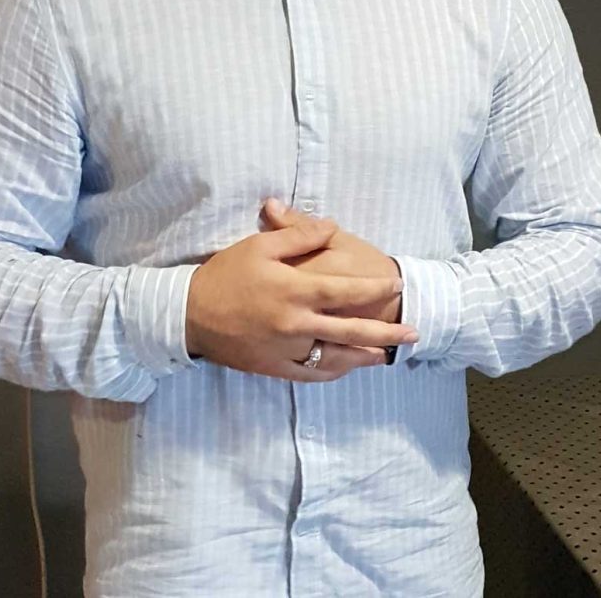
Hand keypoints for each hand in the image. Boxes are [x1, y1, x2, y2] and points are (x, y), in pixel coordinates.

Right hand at [186, 213, 418, 381]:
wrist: (187, 315)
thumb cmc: (224, 275)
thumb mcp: (258, 246)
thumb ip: (299, 235)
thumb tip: (331, 226)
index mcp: (295, 291)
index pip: (347, 291)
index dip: (375, 289)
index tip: (395, 285)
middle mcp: (297, 324)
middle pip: (351, 331)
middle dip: (385, 331)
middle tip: (412, 332)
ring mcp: (286, 349)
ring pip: (335, 357)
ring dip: (363, 356)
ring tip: (385, 354)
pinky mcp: (274, 367)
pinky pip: (310, 373)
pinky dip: (332, 371)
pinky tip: (345, 367)